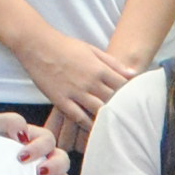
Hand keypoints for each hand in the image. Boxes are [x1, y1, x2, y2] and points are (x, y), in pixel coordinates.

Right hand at [18, 27, 139, 126]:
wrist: (38, 46)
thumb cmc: (66, 46)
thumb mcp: (93, 50)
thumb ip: (113, 63)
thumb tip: (133, 73)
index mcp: (99, 69)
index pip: (122, 86)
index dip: (130, 95)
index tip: (135, 102)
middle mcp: (90, 82)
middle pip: (112, 101)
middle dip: (121, 109)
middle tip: (128, 118)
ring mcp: (75, 92)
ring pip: (98, 111)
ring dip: (107, 119)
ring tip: (115, 126)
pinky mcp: (61, 100)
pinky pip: (78, 117)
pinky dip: (87, 124)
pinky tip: (93, 129)